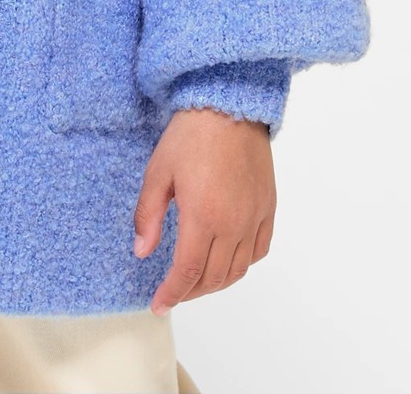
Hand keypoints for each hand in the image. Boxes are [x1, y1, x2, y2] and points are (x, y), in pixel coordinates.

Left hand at [133, 106, 275, 314]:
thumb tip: (142, 251)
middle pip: (214, 277)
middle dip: (191, 291)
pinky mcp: (268, 207)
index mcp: (204, 216)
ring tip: (196, 281)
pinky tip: (227, 260)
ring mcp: (255, 217)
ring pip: (238, 269)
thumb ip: (149, 215)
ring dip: (216, 283)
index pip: (189, 272)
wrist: (229, 105)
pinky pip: (259, 250)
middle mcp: (234, 223)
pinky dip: (243, 263)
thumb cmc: (190, 134)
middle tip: (173, 292)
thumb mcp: (158, 172)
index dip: (172, 294)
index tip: (159, 305)